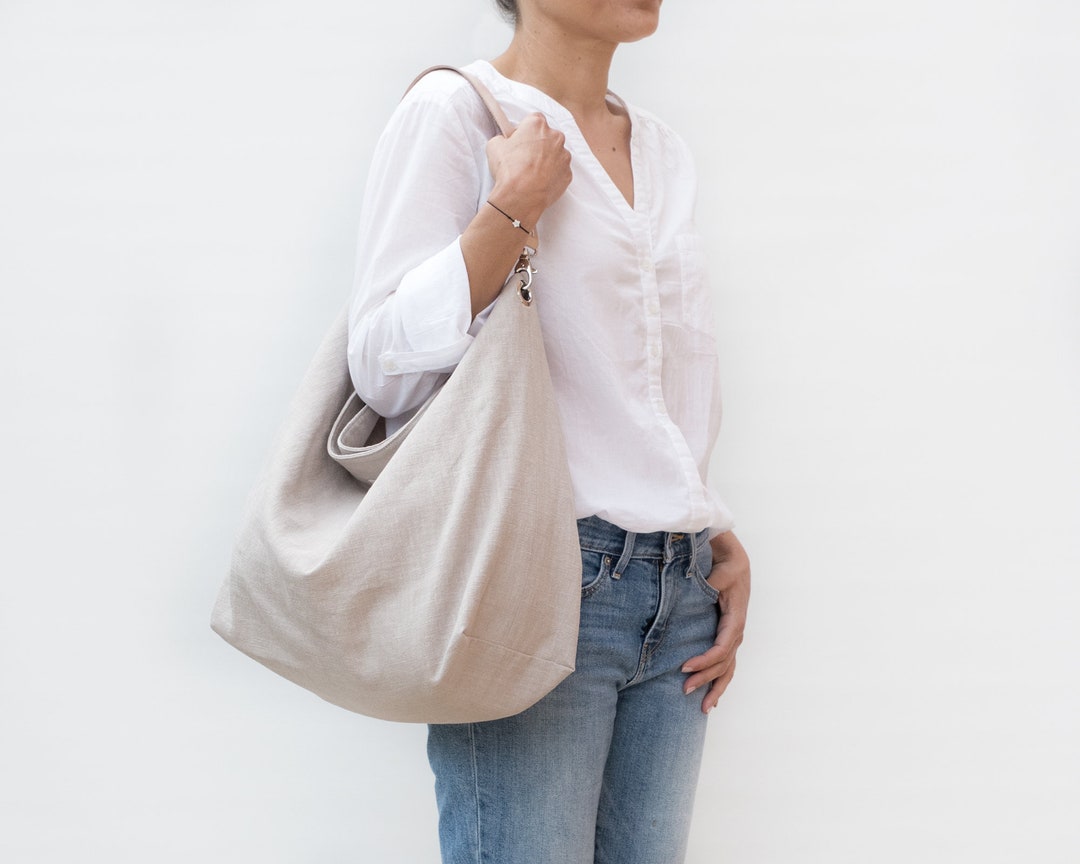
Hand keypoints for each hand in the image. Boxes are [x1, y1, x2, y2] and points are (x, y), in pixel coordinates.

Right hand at [485, 113, 572, 228]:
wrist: (522, 196)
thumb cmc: (509, 170)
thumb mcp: (494, 146)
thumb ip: (502, 139)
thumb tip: (504, 142)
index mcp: (537, 124)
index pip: (533, 120)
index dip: (525, 131)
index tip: (519, 141)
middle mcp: (555, 136)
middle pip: (547, 136)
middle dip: (538, 145)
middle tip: (524, 158)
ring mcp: (564, 156)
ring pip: (556, 154)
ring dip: (546, 160)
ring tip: (532, 173)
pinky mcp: (568, 174)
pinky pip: (560, 171)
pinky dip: (552, 175)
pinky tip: (539, 182)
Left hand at [681, 531, 749, 713]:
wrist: (735, 562)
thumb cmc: (727, 566)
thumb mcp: (722, 571)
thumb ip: (713, 582)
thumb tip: (704, 588)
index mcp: (736, 618)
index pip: (722, 647)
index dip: (705, 660)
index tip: (684, 667)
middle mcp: (737, 632)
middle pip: (723, 663)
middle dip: (705, 679)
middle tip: (684, 690)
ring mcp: (734, 637)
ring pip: (728, 669)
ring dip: (715, 688)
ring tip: (703, 708)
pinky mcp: (728, 637)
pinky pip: (727, 664)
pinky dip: (720, 681)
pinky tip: (712, 697)